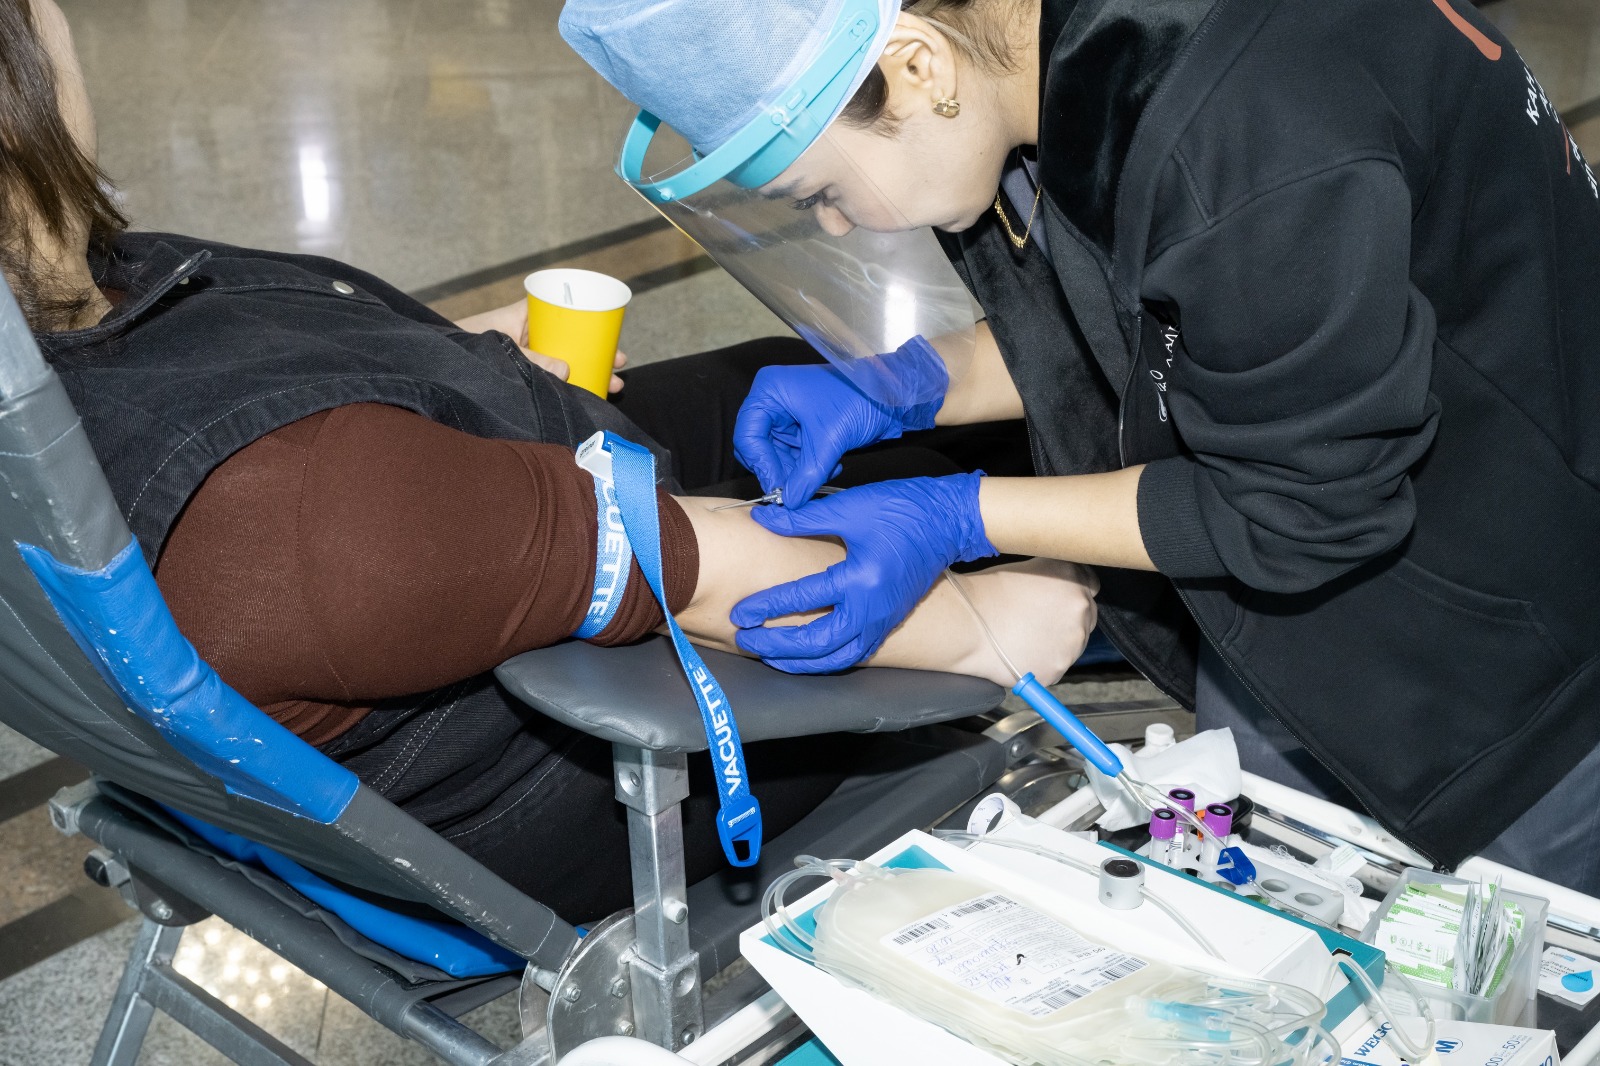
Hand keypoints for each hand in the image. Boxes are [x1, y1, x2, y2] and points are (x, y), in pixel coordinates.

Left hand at [453, 301, 627, 393]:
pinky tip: (584, 395)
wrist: (436, 363)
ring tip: (611, 386)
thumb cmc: (462, 343)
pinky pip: (550, 373)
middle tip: (620, 363)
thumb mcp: (502, 351)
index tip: (610, 332)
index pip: (562, 306)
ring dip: (587, 369)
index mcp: (524, 314)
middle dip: (597, 351)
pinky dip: (567, 382)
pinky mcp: (519, 370)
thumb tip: (567, 372)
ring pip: (564, 357)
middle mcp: (528, 331)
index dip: (589, 316)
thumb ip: (534, 361)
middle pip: (571, 337)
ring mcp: (525, 352)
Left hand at [730, 473, 995, 671]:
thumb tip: (762, 519)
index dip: (767, 607)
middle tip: (747, 640)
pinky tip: (809, 656)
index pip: (804, 600)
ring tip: (772, 657)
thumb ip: (802, 518)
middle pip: (819, 643)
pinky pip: (855, 653)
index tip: (740, 613)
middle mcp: (873, 608)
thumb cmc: (903, 508)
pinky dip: (828, 660)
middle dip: (779, 646)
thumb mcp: (850, 506)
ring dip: (802, 662)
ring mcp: (884, 619)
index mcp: (861, 578)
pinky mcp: (890, 621)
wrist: (950, 520)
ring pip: (839, 657)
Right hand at [733, 337, 946, 505]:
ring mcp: (787, 413)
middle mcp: (773, 400)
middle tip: (793, 492)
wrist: (893, 394)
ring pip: (777, 455)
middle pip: (758, 447)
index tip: (778, 490)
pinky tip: (829, 468)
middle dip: (779, 470)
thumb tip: (789, 502)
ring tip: (820, 477)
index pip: (748, 435)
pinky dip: (808, 467)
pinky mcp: (802, 426)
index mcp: (770, 390)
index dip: (762, 465)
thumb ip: (806, 475)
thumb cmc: (861, 399)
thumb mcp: (830, 441)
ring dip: (797, 472)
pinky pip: (795, 455)